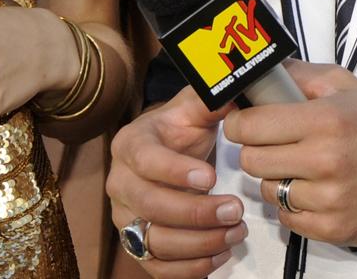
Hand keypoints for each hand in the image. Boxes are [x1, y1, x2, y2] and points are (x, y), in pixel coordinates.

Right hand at [106, 87, 245, 277]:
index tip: (211, 177)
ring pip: (156, 241)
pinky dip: (191, 267)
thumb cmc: (179, 132)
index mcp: (130, 145)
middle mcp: (120, 184)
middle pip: (149, 205)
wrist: (165, 153)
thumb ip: (208, 101)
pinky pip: (158, 267)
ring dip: (200, 243)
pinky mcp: (137, 246)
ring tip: (236, 231)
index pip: (146, 160)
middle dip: (196, 213)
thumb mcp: (192, 109)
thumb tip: (229, 95)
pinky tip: (221, 252)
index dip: (176, 171)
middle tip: (235, 210)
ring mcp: (125, 219)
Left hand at [224, 60, 356, 247]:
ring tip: (298, 168)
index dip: (238, 124)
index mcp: (325, 120)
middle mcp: (325, 160)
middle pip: (251, 161)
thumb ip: (300, 75)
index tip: (242, 123)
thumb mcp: (345, 86)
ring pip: (267, 191)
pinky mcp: (334, 229)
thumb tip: (262, 70)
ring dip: (275, 180)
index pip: (250, 126)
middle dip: (255, 151)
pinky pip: (286, 219)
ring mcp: (330, 199)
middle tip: (271, 145)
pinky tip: (310, 191)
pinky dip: (292, 207)